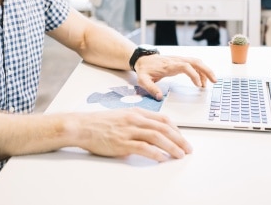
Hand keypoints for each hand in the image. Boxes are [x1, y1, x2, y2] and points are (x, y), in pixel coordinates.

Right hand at [71, 108, 191, 161]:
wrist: (83, 126)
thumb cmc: (100, 123)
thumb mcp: (123, 116)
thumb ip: (138, 122)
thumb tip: (152, 133)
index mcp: (137, 112)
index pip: (163, 119)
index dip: (176, 129)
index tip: (182, 138)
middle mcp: (135, 120)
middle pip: (163, 128)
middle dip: (179, 139)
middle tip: (187, 148)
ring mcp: (129, 131)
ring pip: (156, 137)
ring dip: (171, 146)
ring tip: (179, 154)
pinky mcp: (122, 142)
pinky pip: (143, 147)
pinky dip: (154, 153)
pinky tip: (161, 158)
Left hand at [133, 55, 216, 100]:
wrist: (143, 59)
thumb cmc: (144, 70)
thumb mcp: (143, 80)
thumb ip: (150, 88)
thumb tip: (159, 97)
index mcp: (169, 65)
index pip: (185, 66)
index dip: (194, 74)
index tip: (198, 85)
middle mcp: (176, 60)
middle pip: (195, 61)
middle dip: (206, 70)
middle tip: (214, 81)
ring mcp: (179, 60)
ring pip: (197, 62)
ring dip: (206, 71)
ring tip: (211, 83)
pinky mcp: (180, 61)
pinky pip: (194, 64)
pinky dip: (201, 71)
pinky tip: (202, 81)